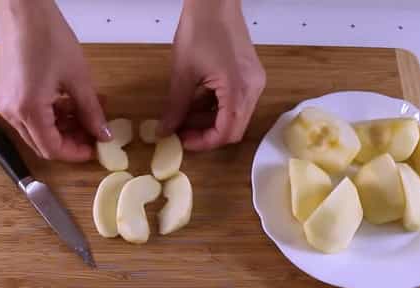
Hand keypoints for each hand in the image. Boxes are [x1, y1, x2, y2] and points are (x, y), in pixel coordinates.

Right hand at [0, 0, 110, 160]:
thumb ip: (91, 112)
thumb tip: (103, 133)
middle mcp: (12, 112)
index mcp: (29, 110)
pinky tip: (70, 103)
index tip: (95, 148)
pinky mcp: (8, 94)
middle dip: (70, 142)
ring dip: (63, 128)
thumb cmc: (48, 38)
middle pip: (43, 144)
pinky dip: (51, 116)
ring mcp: (7, 103)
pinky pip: (30, 116)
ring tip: (86, 112)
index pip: (52, 149)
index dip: (75, 153)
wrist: (22, 12)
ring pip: (37, 131)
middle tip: (93, 132)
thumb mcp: (78, 79)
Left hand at [160, 0, 265, 150]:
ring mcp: (254, 82)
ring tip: (185, 115)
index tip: (182, 141)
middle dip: (207, 134)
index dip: (203, 142)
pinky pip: (237, 101)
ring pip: (235, 116)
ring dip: (211, 120)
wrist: (215, 1)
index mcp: (238, 90)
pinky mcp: (251, 75)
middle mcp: (253, 90)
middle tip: (182, 131)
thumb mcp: (183, 72)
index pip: (226, 132)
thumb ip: (175, 106)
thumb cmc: (199, 30)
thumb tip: (165, 131)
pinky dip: (218, 107)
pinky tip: (198, 100)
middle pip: (234, 128)